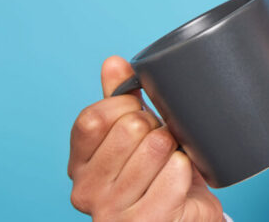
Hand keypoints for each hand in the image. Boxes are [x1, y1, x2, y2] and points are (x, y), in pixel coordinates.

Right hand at [68, 56, 223, 221]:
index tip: (141, 115)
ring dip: (176, 149)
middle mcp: (86, 192)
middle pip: (129, 128)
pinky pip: (176, 172)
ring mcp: (112, 213)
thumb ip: (120, 102)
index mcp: (79, 166)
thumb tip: (113, 62)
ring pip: (156, 146)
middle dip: (158, 128)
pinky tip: (182, 183)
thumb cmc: (159, 177)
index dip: (125, 106)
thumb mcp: (136, 138)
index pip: (93, 117)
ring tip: (171, 165)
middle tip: (163, 148)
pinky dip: (188, 170)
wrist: (185, 219)